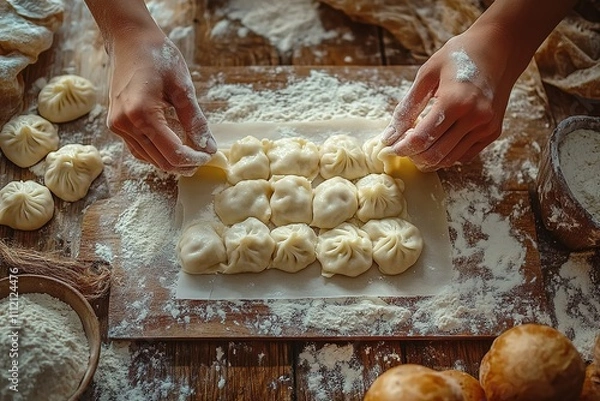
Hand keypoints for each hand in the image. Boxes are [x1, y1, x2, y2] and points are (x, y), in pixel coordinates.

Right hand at [106, 29, 215, 175]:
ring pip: (150, 159)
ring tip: (192, 153)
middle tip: (204, 156)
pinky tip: (173, 146)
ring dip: (172, 161)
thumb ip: (195, 120)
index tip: (210, 155)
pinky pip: (139, 150)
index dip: (195, 159)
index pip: (173, 153)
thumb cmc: (158, 56)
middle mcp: (125, 124)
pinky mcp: (116, 124)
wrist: (129, 39)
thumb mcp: (183, 87)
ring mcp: (117, 126)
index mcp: (142, 114)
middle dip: (185, 164)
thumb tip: (209, 147)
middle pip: (161, 161)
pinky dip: (157, 153)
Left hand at [381, 31, 513, 171]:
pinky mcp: (492, 132)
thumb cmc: (459, 55)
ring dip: (429, 159)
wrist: (499, 48)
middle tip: (403, 148)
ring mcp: (486, 127)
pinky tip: (438, 143)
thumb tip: (389, 135)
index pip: (422, 138)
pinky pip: (464, 155)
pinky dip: (447, 155)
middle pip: (435, 154)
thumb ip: (408, 107)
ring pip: (450, 159)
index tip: (390, 147)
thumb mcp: (427, 74)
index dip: (402, 147)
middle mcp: (474, 117)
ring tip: (417, 147)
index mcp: (455, 101)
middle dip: (413, 156)